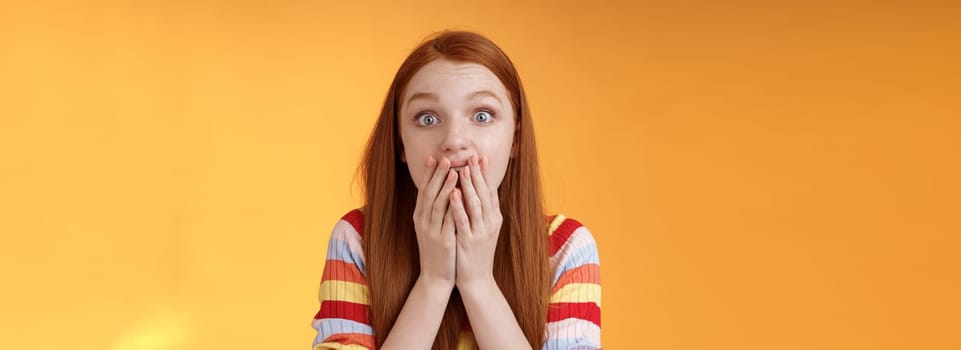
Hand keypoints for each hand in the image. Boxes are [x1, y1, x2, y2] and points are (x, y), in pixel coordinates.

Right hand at [412, 155, 458, 286]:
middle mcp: (423, 222)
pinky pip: (448, 221)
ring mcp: (432, 231)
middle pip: (429, 194)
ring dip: (445, 187)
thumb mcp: (431, 228)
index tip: (433, 158)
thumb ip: (434, 210)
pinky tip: (459, 196)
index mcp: (420, 217)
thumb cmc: (437, 250)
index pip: (423, 191)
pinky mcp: (443, 241)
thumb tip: (441, 190)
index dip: (428, 174)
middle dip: (437, 175)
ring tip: (454, 172)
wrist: (435, 276)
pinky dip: (453, 207)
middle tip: (445, 159)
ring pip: (438, 205)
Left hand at [449, 155, 502, 288]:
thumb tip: (477, 190)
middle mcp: (490, 223)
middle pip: (484, 194)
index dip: (485, 174)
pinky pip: (463, 221)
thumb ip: (481, 211)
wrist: (476, 279)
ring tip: (462, 170)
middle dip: (477, 174)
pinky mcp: (469, 241)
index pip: (490, 191)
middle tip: (471, 157)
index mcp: (494, 218)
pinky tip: (452, 194)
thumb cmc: (476, 252)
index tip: (480, 158)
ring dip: (468, 186)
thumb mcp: (482, 229)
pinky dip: (458, 206)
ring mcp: (480, 232)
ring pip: (475, 204)